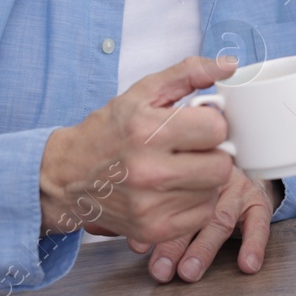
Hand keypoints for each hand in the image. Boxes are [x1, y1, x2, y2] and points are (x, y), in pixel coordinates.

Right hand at [38, 55, 234, 246]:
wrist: (66, 177)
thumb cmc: (108, 131)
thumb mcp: (143, 92)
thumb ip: (188, 73)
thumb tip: (230, 65)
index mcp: (146, 130)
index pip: (216, 129)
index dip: (212, 124)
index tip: (198, 125)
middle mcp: (148, 171)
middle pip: (221, 166)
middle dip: (214, 153)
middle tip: (194, 148)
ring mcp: (150, 206)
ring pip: (214, 190)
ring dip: (205, 178)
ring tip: (181, 167)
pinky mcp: (152, 230)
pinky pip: (202, 215)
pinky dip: (196, 201)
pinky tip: (175, 189)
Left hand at [128, 172, 278, 282]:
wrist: (226, 165)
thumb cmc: (186, 182)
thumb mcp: (160, 189)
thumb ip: (130, 209)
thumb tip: (97, 226)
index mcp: (181, 171)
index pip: (166, 197)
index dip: (150, 223)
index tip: (135, 247)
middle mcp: (207, 178)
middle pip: (192, 210)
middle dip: (174, 243)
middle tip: (160, 269)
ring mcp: (234, 187)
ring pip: (220, 218)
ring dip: (204, 248)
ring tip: (189, 271)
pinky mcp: (256, 199)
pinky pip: (259, 221)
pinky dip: (254, 243)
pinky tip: (247, 263)